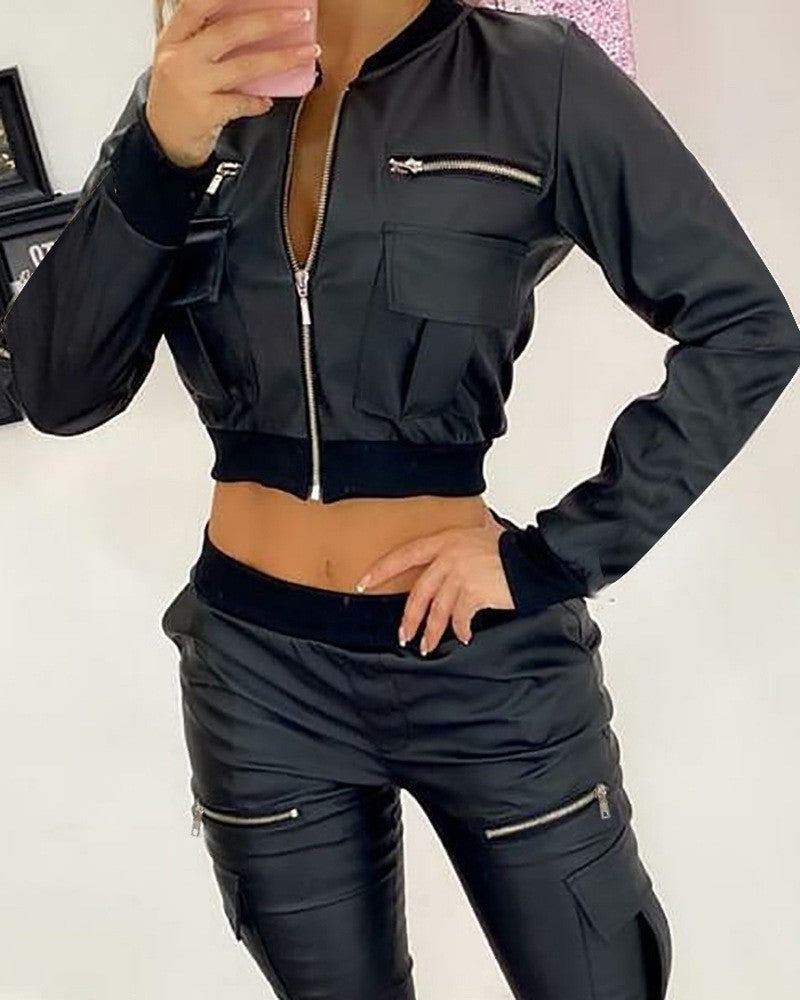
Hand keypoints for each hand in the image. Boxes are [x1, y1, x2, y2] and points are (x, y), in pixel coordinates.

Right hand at [147, 0, 318, 166]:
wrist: (163, 138)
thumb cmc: (179, 94)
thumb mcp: (181, 59)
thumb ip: (206, 40)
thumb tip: (256, 23)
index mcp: (173, 38)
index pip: (196, 6)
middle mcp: (180, 58)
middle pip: (230, 31)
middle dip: (270, 21)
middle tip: (299, 17)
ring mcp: (192, 85)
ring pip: (244, 66)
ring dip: (281, 59)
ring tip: (306, 53)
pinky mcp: (205, 112)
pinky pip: (243, 102)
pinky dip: (259, 101)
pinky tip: (269, 100)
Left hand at [354, 507, 515, 654]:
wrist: (535, 559)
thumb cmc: (512, 549)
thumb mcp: (481, 534)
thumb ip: (463, 540)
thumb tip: (464, 532)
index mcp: (445, 540)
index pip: (404, 555)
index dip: (381, 570)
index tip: (363, 583)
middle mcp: (449, 556)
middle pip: (418, 592)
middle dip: (408, 618)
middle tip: (402, 635)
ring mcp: (460, 574)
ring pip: (437, 610)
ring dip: (431, 631)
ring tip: (426, 645)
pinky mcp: (473, 592)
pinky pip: (459, 618)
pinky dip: (460, 630)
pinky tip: (464, 636)